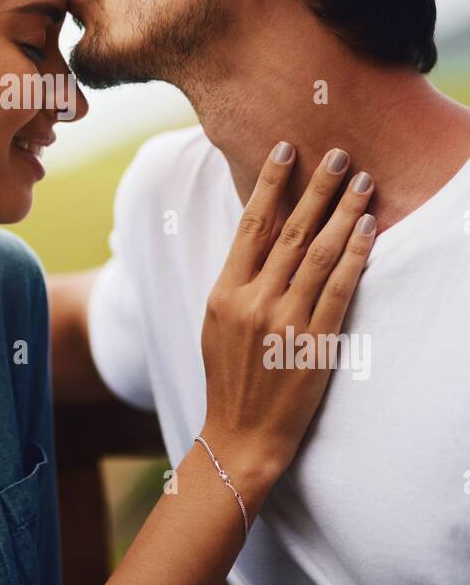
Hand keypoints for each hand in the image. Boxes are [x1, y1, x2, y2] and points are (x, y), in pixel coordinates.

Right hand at [200, 143, 375, 494]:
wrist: (240, 435)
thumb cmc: (230, 377)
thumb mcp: (217, 322)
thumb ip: (237, 281)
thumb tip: (260, 235)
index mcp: (224, 292)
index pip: (250, 224)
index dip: (270, 182)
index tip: (286, 149)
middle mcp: (252, 301)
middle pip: (288, 230)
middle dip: (317, 187)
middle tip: (339, 154)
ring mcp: (283, 323)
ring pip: (316, 254)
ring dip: (343, 213)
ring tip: (362, 183)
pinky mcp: (313, 345)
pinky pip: (338, 290)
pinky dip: (355, 256)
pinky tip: (369, 231)